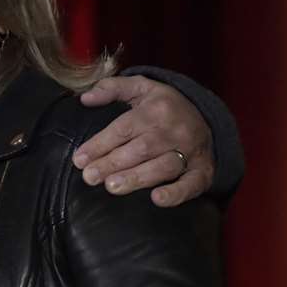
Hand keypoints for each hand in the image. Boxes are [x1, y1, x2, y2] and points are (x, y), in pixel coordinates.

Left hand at [74, 75, 213, 206]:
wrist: (207, 118)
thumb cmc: (164, 106)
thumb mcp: (140, 87)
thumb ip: (112, 88)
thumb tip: (85, 98)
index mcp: (156, 109)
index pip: (124, 128)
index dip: (100, 144)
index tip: (79, 159)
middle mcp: (174, 130)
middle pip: (140, 149)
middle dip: (112, 164)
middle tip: (90, 177)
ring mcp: (191, 151)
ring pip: (162, 166)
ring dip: (136, 178)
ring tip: (112, 186)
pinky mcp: (203, 171)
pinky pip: (192, 184)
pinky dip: (176, 193)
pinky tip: (158, 199)